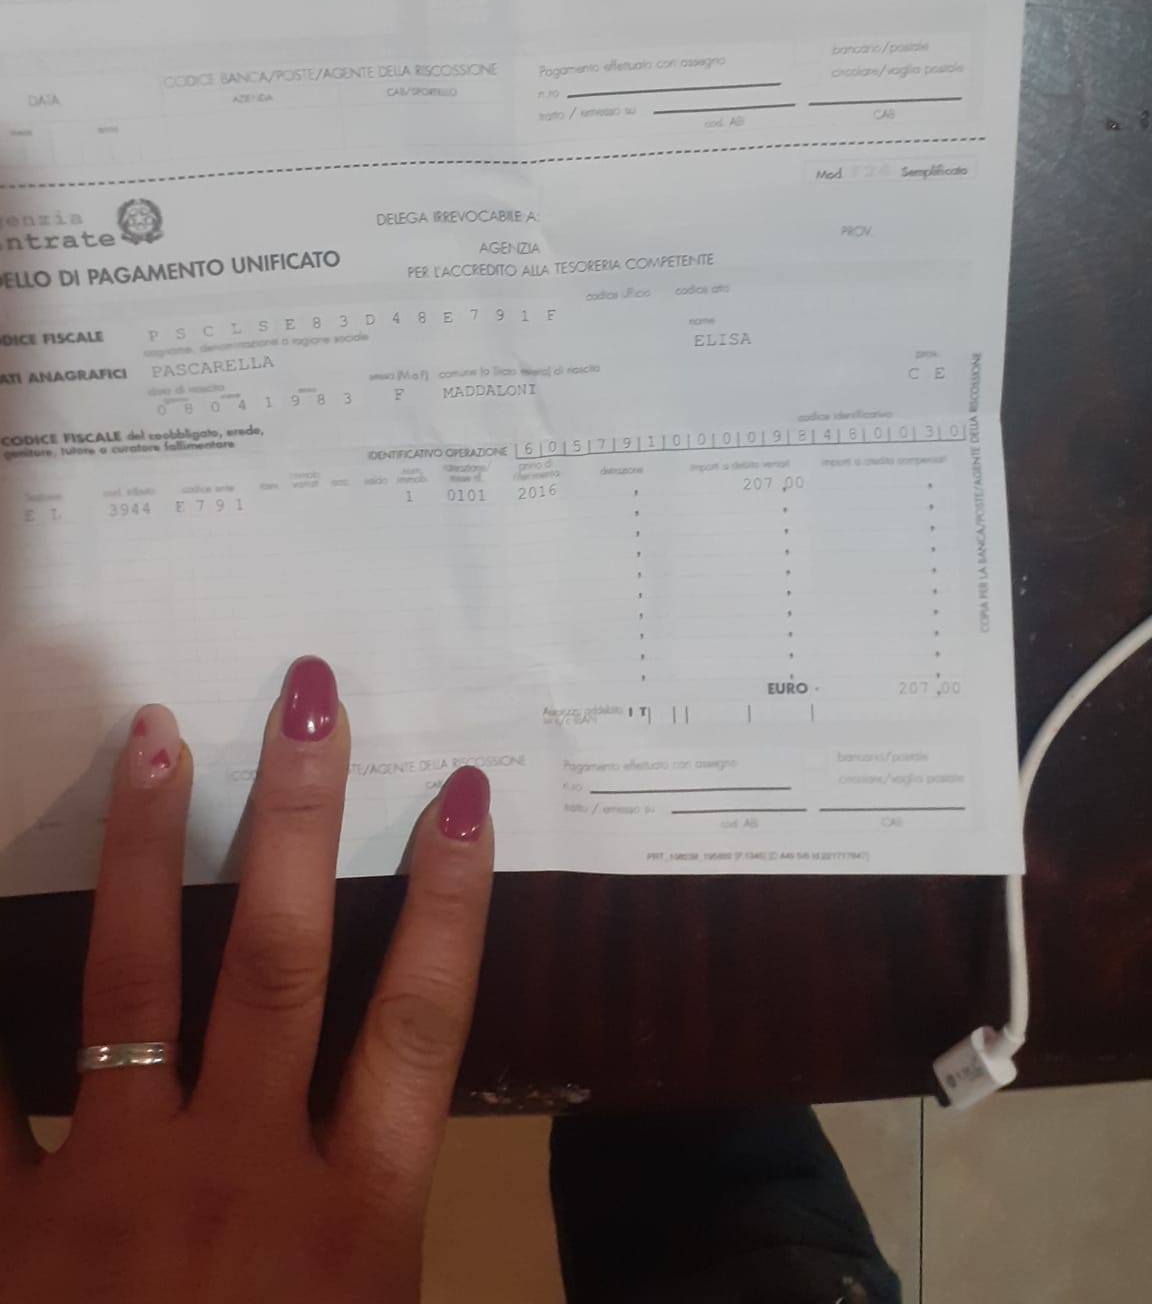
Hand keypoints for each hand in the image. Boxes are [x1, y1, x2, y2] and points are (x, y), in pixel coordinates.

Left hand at [0, 657, 493, 1300]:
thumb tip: (409, 1126)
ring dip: (146, 852)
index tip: (465, 790)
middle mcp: (241, 1180)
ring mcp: (113, 1193)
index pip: (421, 1028)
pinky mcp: (12, 1225)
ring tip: (157, 734)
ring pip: (132, 986)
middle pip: (279, 963)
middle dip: (298, 820)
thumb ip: (383, 1245)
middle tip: (309, 693)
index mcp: (352, 1226)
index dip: (448, 902)